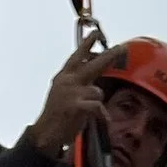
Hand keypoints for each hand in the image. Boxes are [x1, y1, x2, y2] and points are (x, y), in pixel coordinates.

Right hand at [25, 41, 109, 159]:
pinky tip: (102, 119)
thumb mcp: (64, 94)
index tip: (95, 33)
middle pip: (93, 65)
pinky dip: (102, 114)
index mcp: (63, 77)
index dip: (87, 45)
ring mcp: (71, 92)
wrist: (45, 133)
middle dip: (109, 56)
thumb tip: (93, 77)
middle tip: (121, 48)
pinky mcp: (75, 105)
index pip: (77, 56)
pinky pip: (97, 106)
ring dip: (98, 103)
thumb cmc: (57, 115)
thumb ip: (77, 83)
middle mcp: (67, 81)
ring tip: (90, 113)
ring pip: (98, 91)